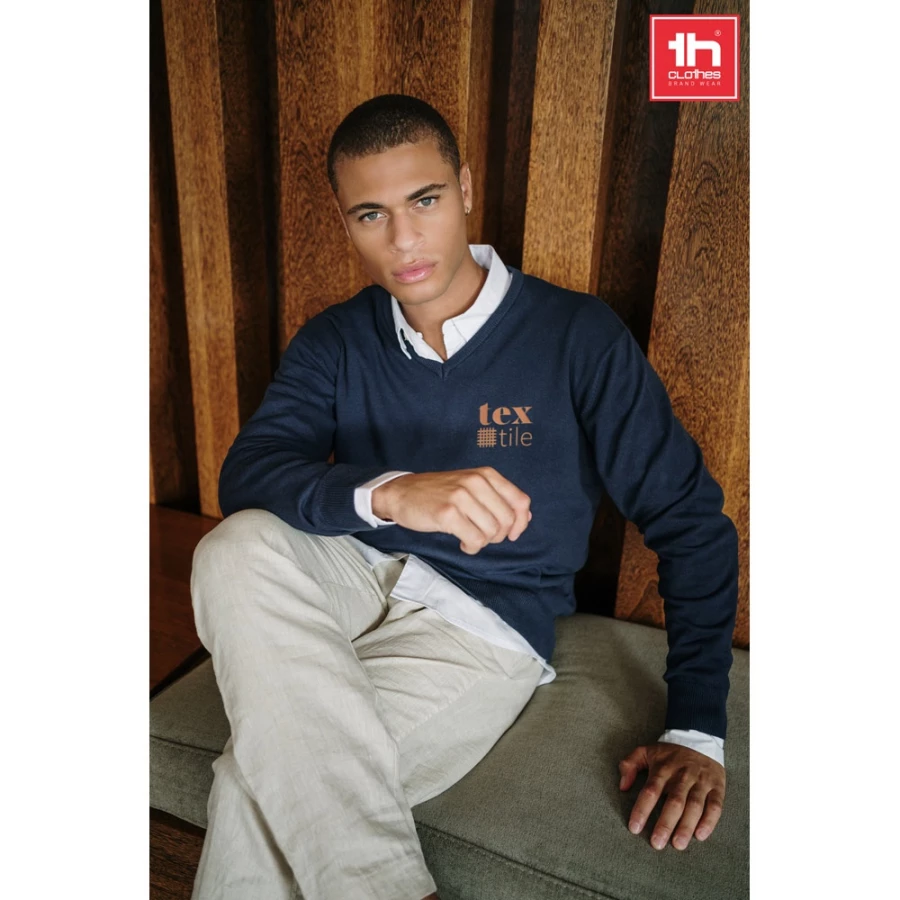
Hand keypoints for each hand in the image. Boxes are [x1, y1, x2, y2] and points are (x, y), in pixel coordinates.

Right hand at [371, 467, 531, 554]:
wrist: (401, 493)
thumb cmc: (438, 492)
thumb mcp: (471, 486)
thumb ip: (498, 498)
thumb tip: (525, 518)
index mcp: (486, 474)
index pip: (520, 501)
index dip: (520, 523)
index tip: (511, 533)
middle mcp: (476, 482)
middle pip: (507, 520)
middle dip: (498, 535)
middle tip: (482, 535)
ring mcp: (461, 497)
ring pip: (492, 532)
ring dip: (482, 542)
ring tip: (469, 537)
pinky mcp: (448, 513)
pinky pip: (475, 540)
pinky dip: (471, 548)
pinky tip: (462, 543)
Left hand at [618, 742, 724, 849]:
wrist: (699, 736)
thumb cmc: (669, 752)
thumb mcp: (646, 751)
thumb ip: (629, 765)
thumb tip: (623, 786)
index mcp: (663, 768)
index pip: (651, 790)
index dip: (642, 809)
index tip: (634, 828)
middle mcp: (682, 775)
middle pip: (674, 801)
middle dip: (665, 824)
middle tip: (657, 843)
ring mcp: (701, 781)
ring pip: (695, 805)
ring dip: (686, 826)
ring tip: (678, 844)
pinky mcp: (717, 787)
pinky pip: (715, 805)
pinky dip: (709, 821)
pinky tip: (700, 835)